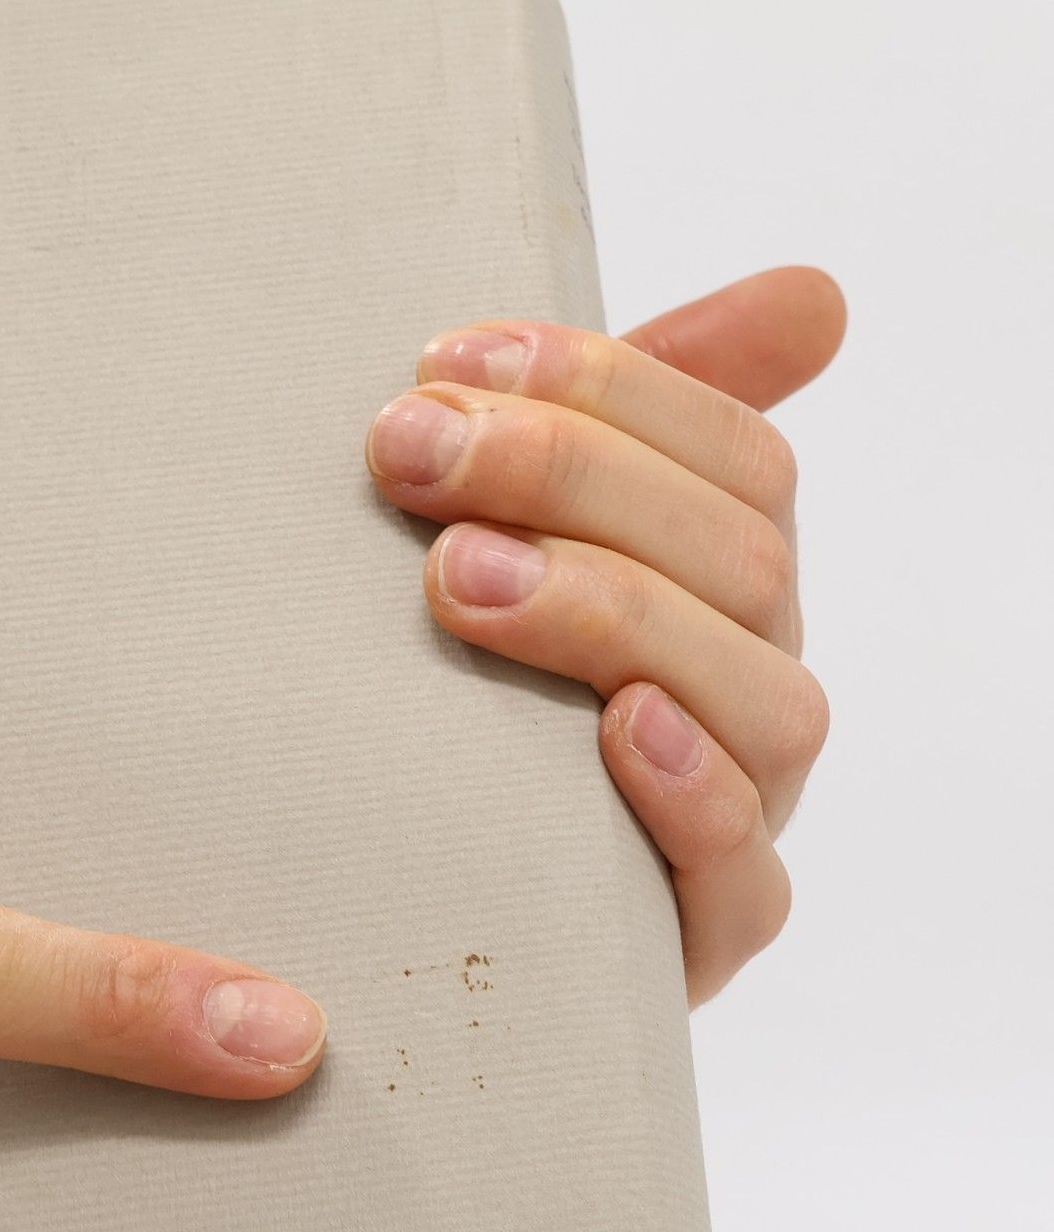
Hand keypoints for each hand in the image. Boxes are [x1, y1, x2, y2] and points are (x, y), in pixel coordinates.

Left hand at [366, 266, 844, 1003]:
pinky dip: (689, 792)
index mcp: (728, 586)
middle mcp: (753, 690)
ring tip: (462, 580)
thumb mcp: (527, 542)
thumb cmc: (472, 700)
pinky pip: (741, 876)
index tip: (449, 360)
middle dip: (572, 481)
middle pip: (742, 557)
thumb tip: (817, 295)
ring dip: (612, 619)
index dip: (607, 386)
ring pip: (762, 702)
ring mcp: (745, 813)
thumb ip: (635, 423)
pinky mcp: (703, 936)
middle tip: (414, 454)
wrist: (418, 896)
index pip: (733, 454)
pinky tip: (614, 731)